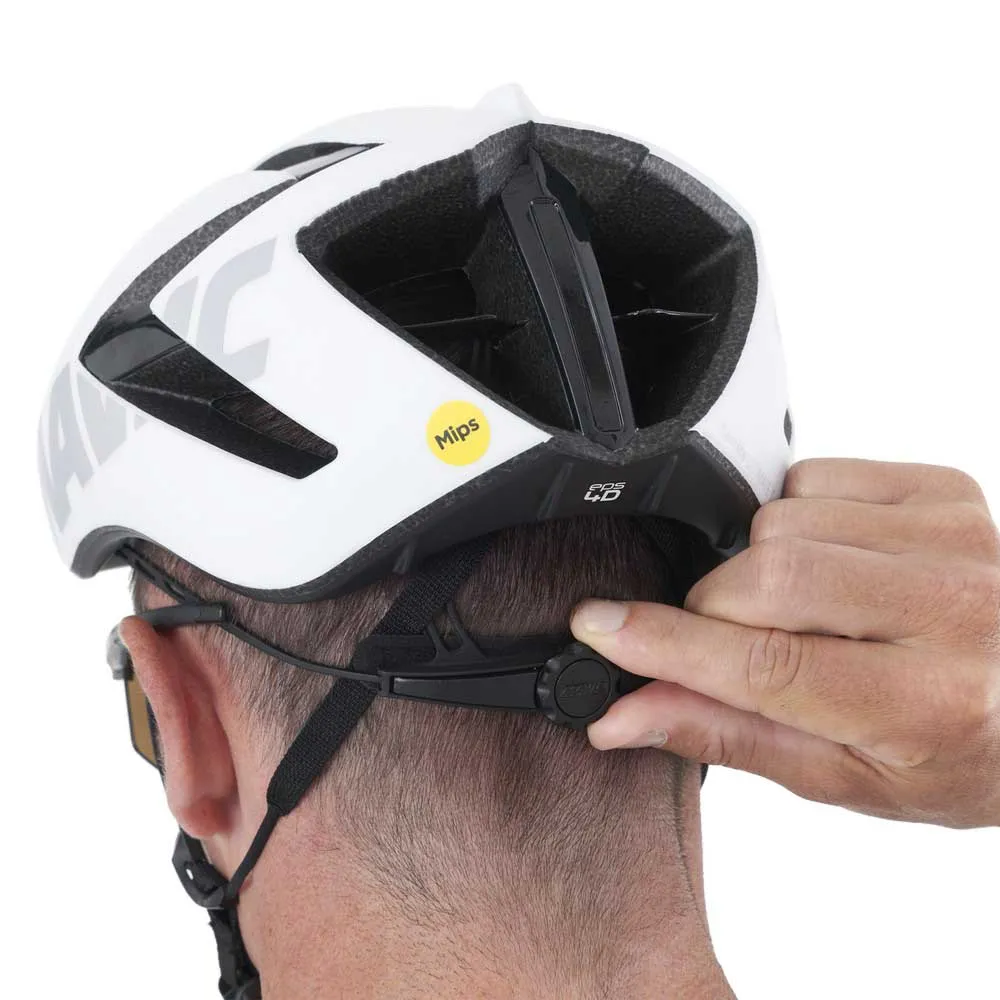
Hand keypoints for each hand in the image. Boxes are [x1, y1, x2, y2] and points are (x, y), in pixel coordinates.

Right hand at [573, 459, 999, 827]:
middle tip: (729, 639)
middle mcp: (953, 611)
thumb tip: (624, 712)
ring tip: (798, 609)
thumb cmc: (956, 750)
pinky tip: (828, 564)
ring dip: (756, 565)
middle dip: (714, 607)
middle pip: (766, 574)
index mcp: (928, 703)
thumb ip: (726, 734)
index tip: (598, 628)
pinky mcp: (943, 490)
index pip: (765, 665)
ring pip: (780, 520)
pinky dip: (791, 521)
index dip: (664, 644)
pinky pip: (813, 478)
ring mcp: (952, 538)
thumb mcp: (845, 777)